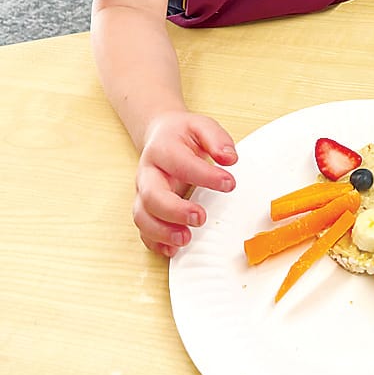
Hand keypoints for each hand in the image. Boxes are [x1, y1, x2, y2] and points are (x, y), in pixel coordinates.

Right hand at [133, 111, 237, 256]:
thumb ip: (216, 140)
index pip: (181, 163)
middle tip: (201, 217)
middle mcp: (148, 173)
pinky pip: (143, 230)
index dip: (205, 175)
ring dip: (162, 232)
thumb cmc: (181, 134)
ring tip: (185, 239)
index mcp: (162, 149)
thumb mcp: (201, 126)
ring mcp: (143, 193)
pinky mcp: (145, 208)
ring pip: (142, 216)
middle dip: (175, 210)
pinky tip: (173, 249)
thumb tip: (229, 159)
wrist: (159, 135)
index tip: (229, 183)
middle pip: (153, 195)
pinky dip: (155, 243)